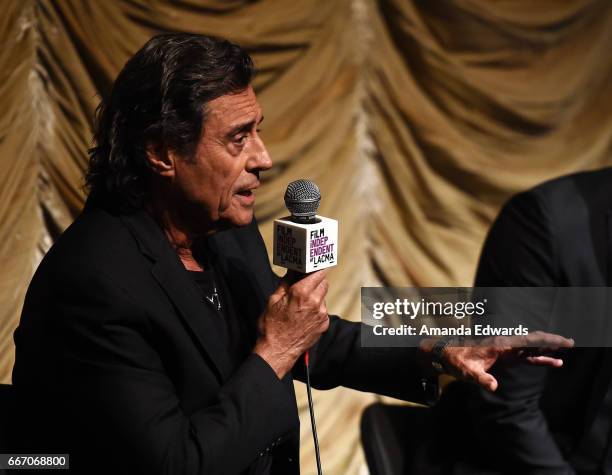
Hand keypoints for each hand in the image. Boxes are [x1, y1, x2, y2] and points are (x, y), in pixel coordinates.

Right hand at [254, 270, 329, 377]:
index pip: (317, 272)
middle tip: (305, 284)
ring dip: (316, 296)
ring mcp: (322, 314)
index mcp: (301, 293)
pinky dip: (316, 309)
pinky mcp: (324, 324)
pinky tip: (304, 316)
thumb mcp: (273, 300)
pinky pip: (323, 310)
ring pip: (323, 297)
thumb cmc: (272, 326)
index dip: (315, 269)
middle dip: (315, 281)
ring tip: (301, 304)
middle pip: (323, 283)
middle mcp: (315, 302)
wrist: (278, 351)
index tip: (311, 268)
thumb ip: (286, 283)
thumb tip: (292, 271)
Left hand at [421, 331, 573, 391]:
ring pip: (531, 348)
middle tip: (570, 342)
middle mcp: (505, 344)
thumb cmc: (456, 361)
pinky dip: (540, 358)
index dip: (544, 340)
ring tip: (566, 348)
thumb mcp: (467, 372)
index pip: (526, 341)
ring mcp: (506, 350)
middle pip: (532, 341)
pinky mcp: (505, 357)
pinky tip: (553, 361)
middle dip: (551, 341)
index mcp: (499, 344)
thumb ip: (480, 378)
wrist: (447, 355)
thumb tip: (493, 386)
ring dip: (548, 348)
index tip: (559, 340)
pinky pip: (526, 357)